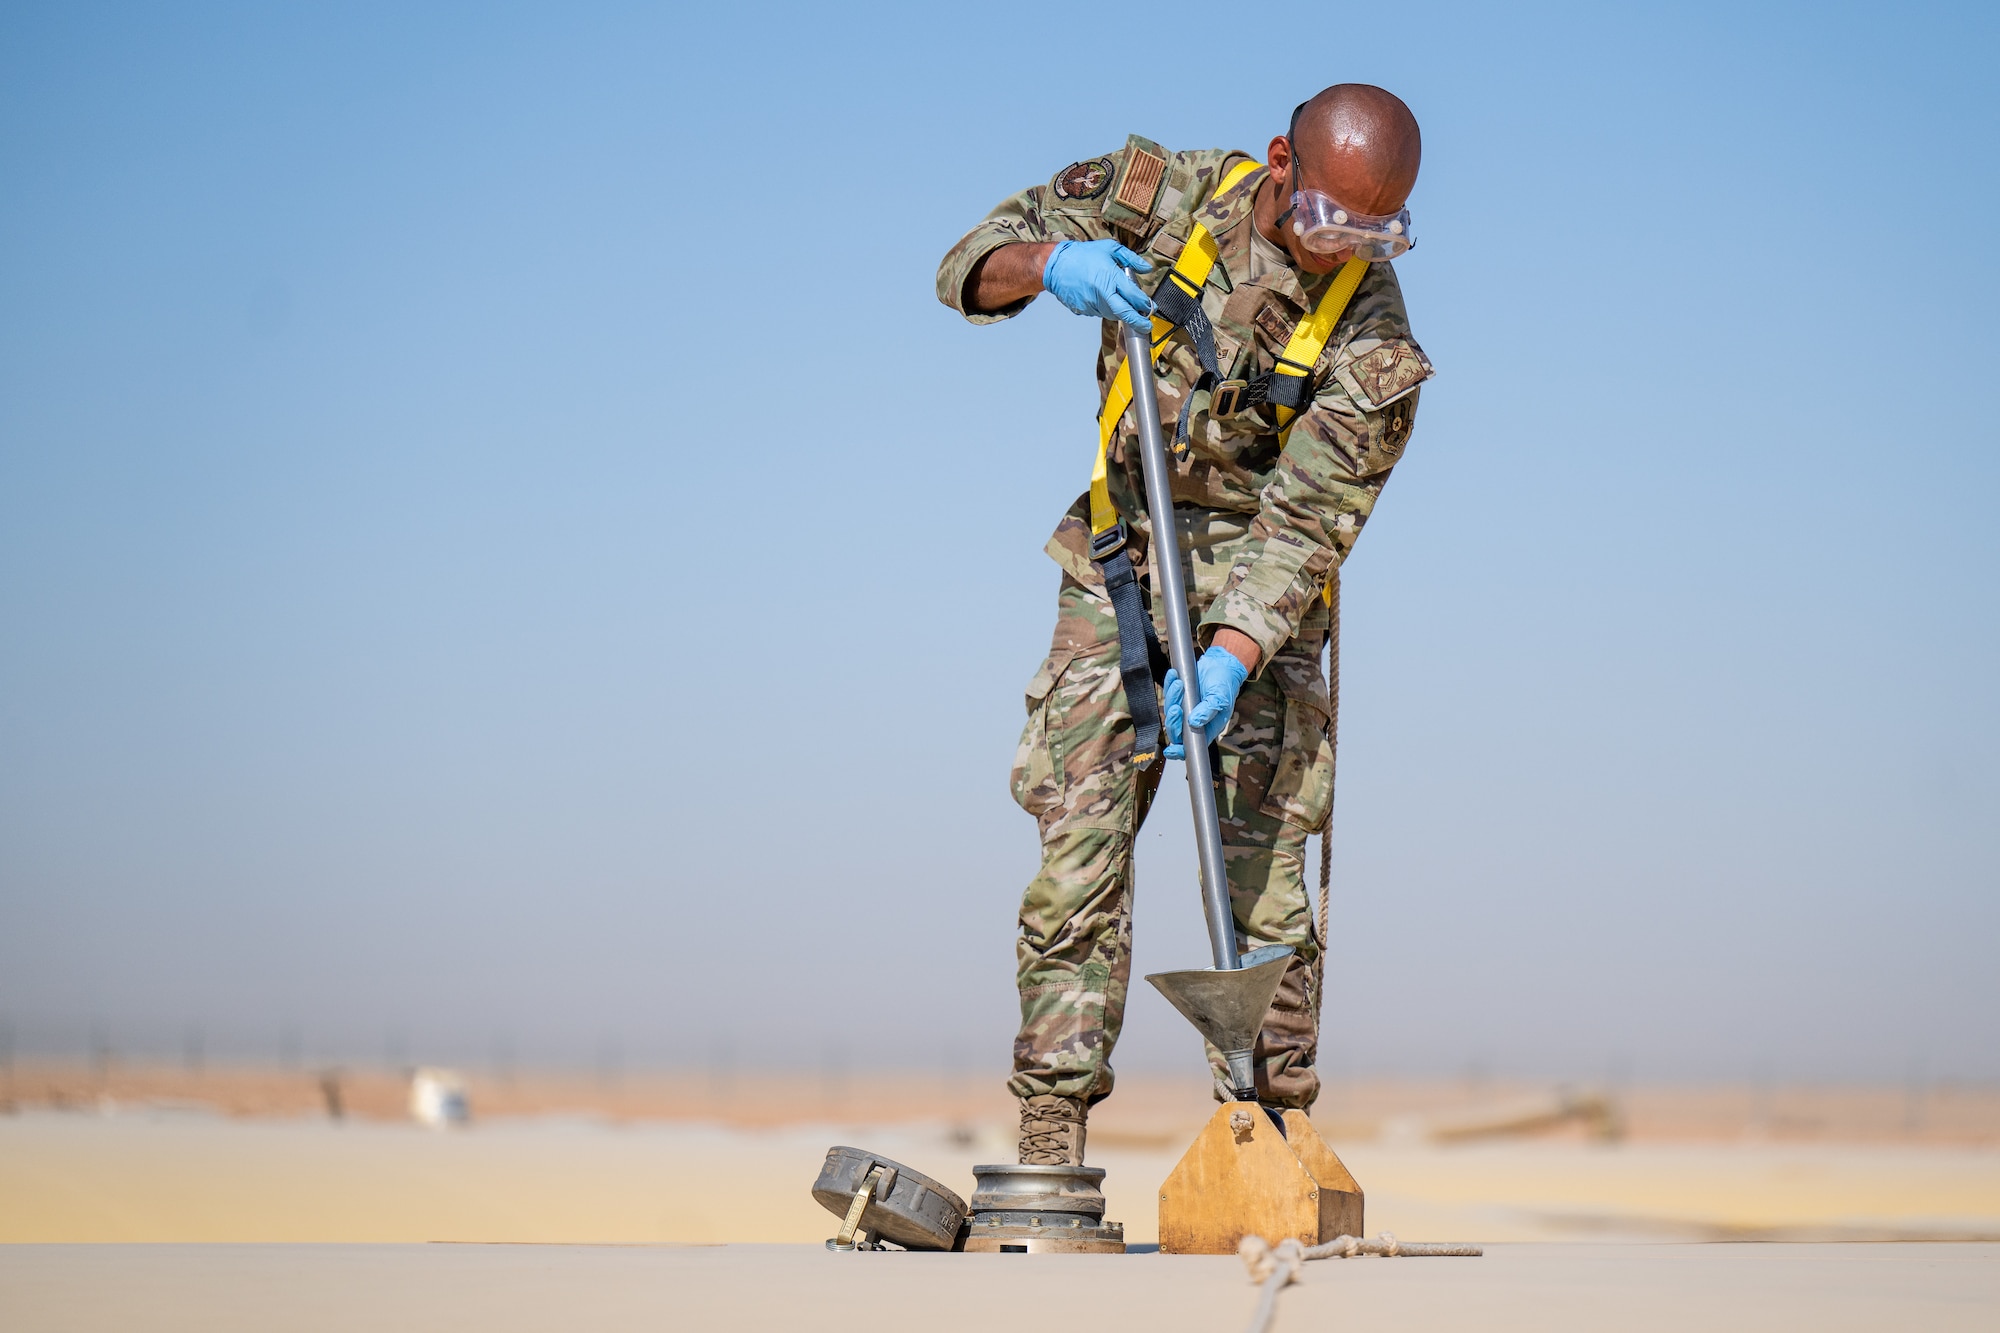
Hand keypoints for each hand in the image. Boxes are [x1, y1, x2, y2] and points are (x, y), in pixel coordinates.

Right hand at [1042, 239, 1154, 329]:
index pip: (1134, 296)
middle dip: (1138, 322)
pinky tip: (1100, 296)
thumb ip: (1131, 258)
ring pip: (1112, 314)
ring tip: (1119, 301)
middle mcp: (1102, 294)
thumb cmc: (1082, 255)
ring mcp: (1092, 304)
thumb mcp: (1110, 249)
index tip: (1150, 306)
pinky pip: (1098, 312)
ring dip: (1119, 311)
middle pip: (1125, 313)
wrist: (1056, 265)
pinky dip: (1104, 307)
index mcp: (1111, 278)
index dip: (1145, 303)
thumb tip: (1146, 268)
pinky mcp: (1083, 310)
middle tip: (1145, 326)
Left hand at [1162, 645, 1251, 759]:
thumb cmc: (1225, 684)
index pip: (1191, 745)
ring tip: (1180, 684)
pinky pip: (1169, 695)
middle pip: (1176, 730)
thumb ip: (1208, 711)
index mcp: (1207, 728)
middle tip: (1176, 708)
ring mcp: (1185, 709)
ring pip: (1170, 711)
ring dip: (1172, 698)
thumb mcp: (1220, 698)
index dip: (1179, 751)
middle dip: (1173, 721)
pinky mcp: (1179, 696)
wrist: (1222, 665)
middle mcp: (1194, 721)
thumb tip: (1193, 722)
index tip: (1171, 750)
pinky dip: (1169, 685)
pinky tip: (1173, 675)